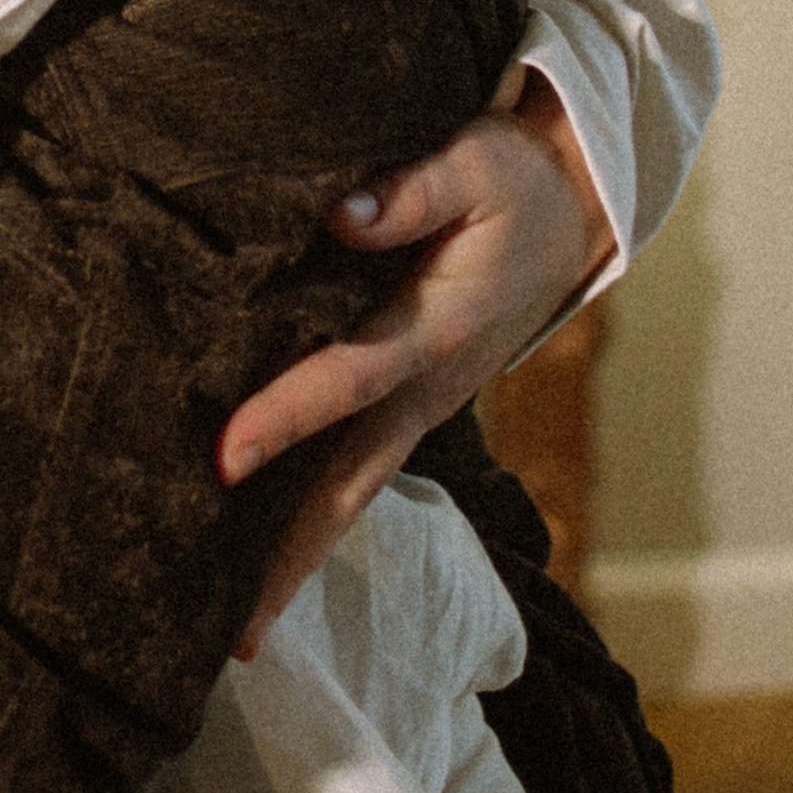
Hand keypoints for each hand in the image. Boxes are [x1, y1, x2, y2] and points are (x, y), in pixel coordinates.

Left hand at [217, 70, 614, 650]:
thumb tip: (339, 213)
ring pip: (350, 491)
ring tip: (234, 621)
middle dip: (292, 556)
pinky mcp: (407, 403)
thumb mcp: (475, 164)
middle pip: (348, 484)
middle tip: (233, 628)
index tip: (222, 456)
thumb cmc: (510, 182)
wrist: (570, 213)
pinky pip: (353, 468)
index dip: (286, 416)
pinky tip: (254, 538)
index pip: (348, 380)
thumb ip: (411, 191)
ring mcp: (419, 407)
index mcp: (437, 331)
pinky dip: (309, 514)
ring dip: (297, 555)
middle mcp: (426, 390)